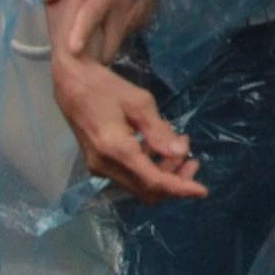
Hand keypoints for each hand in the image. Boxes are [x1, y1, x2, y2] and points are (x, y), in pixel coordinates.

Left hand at [42, 0, 170, 57]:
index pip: (93, 17)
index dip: (81, 35)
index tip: (72, 52)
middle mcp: (125, 9)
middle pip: (108, 45)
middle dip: (92, 56)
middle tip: (73, 62)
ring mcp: (138, 17)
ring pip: (116, 42)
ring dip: (102, 47)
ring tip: (86, 44)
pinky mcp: (145, 20)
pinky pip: (125, 35)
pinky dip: (113, 36)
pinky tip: (104, 26)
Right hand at [47, 0, 204, 201]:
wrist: (72, 84)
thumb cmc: (106, 88)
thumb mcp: (139, 103)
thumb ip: (160, 131)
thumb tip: (182, 153)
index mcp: (116, 150)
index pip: (153, 181)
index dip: (180, 188)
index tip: (202, 191)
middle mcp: (105, 165)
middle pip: (147, 190)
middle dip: (175, 181)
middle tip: (193, 160)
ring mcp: (98, 167)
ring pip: (139, 185)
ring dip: (163, 173)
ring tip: (180, 148)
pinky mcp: (97, 163)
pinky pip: (129, 176)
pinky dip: (149, 168)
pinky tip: (159, 147)